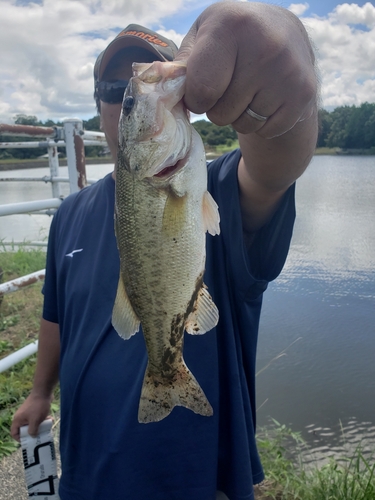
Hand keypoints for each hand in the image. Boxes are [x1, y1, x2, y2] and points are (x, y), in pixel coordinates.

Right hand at [11, 392, 52, 441]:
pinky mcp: (34, 409)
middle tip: (40, 435)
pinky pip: (37, 418)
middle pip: (24, 429)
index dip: (19, 439)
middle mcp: (21, 417)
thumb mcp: (35, 421)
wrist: (44, 391)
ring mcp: (28, 413)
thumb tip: (32, 436)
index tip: (28, 441)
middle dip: (33, 432)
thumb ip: (32, 430)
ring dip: (40, 425)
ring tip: (47, 426)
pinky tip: (50, 419)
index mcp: (18, 420)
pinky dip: (42, 419)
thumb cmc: (38, 406)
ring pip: (32, 423)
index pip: (14, 433)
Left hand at [177, 2, 317, 138]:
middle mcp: (266, 45)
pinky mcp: (304, 94)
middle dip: (217, 107)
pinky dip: (261, 122)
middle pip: (220, 114)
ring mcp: (289, 71)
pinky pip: (266, 130)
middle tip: (229, 84)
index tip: (202, 87)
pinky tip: (266, 97)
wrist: (285, 33)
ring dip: (239, 116)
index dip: (195, 98)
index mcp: (232, 24)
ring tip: (248, 89)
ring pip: (243, 124)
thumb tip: (165, 93)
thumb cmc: (232, 38)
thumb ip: (181, 65)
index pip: (201, 91)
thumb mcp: (203, 37)